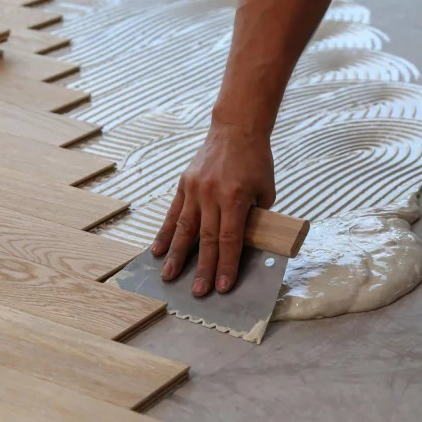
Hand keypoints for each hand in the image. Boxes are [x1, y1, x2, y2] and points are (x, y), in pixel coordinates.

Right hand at [152, 122, 275, 295]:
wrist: (236, 129)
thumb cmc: (256, 161)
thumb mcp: (265, 190)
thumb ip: (254, 217)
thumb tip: (245, 244)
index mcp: (234, 197)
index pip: (230, 239)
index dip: (226, 264)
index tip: (223, 286)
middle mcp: (211, 195)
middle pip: (206, 239)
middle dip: (202, 268)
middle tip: (198, 292)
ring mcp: (195, 189)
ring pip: (184, 229)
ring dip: (176, 255)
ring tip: (168, 277)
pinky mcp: (184, 184)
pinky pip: (173, 213)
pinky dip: (164, 233)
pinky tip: (157, 250)